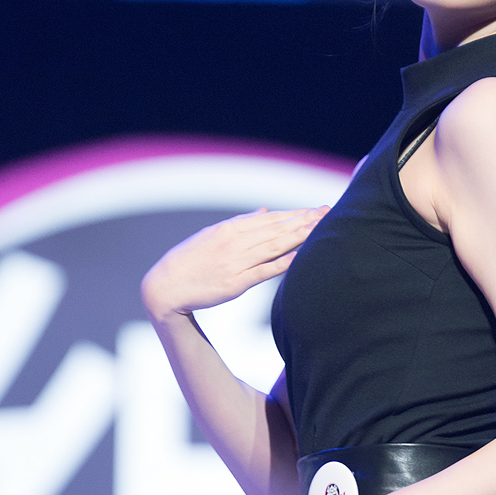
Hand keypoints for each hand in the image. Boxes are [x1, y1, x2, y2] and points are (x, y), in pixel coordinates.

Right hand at [141, 206, 327, 318]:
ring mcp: (236, 262)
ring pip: (274, 246)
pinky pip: (265, 271)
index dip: (296, 214)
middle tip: (329, 212)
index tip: (317, 209)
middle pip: (277, 229)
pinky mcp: (236, 283)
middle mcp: (235, 242)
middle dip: (305, 220)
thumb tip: (266, 210)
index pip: (271, 219)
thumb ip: (242, 223)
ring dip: (300, 236)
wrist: (166, 285)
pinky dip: (284, 263)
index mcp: (230, 229)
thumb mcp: (213, 235)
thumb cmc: (190, 260)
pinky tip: (301, 256)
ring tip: (321, 228)